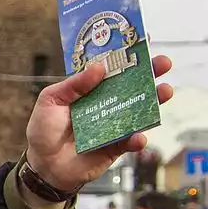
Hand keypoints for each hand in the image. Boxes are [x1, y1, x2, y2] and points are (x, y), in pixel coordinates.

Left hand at [25, 55, 173, 191]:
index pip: (109, 70)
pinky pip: (130, 141)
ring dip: (153, 102)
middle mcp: (104, 105)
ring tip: (164, 90)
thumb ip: (73, 85)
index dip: (125, 57)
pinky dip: (136, 139)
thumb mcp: (51, 100)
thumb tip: (99, 67)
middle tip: (163, 63)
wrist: (43, 165)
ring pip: (138, 111)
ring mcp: (112, 125)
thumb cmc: (43, 130)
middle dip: (149, 74)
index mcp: (88, 91)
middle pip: (130, 87)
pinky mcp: (116, 147)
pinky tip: (138, 136)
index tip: (141, 42)